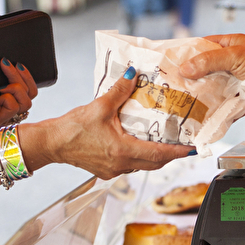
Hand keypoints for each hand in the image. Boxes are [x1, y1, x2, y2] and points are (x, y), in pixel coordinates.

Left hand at [0, 60, 38, 128]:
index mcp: (5, 99)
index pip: (30, 90)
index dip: (27, 76)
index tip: (16, 63)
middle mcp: (7, 109)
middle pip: (31, 94)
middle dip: (23, 76)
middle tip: (5, 64)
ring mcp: (3, 117)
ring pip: (27, 102)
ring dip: (16, 87)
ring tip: (0, 86)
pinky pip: (14, 107)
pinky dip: (7, 98)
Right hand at [38, 68, 192, 178]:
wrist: (52, 143)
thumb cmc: (72, 129)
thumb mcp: (99, 106)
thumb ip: (120, 91)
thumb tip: (134, 75)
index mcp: (122, 150)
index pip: (159, 154)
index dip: (178, 152)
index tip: (192, 149)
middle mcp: (120, 164)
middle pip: (154, 164)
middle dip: (170, 155)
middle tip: (183, 145)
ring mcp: (113, 170)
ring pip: (142, 166)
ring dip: (154, 156)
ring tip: (164, 143)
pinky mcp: (105, 170)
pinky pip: (129, 165)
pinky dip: (138, 157)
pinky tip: (138, 144)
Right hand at [178, 34, 244, 111]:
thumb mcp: (235, 55)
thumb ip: (209, 61)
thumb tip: (186, 68)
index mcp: (229, 45)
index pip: (202, 46)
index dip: (187, 53)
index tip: (171, 62)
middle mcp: (230, 62)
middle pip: (204, 69)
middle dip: (191, 77)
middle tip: (173, 85)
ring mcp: (234, 81)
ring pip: (212, 88)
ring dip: (201, 94)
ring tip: (182, 101)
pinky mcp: (239, 98)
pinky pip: (222, 104)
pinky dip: (214, 109)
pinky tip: (201, 113)